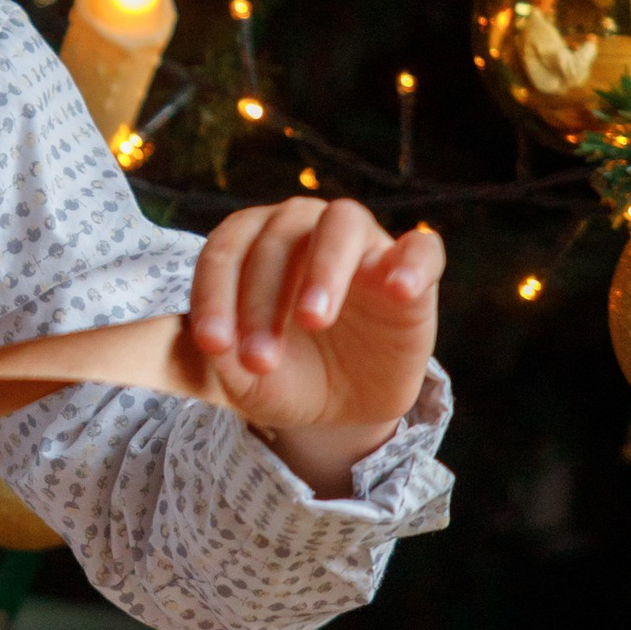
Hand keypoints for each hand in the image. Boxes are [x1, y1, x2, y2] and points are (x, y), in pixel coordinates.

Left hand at [185, 200, 441, 498]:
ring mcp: (363, 245)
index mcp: (253, 245)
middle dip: (261, 300)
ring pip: (342, 224)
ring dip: (323, 268)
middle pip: (278, 238)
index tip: (214, 347)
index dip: (215, 295)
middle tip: (258, 358)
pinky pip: (423, 248)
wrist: (342, 406)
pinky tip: (399, 288)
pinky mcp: (413, 270)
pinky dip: (412, 260)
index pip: (225, 251)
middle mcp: (304, 230)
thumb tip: (207, 344)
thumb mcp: (242, 380)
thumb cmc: (284, 377)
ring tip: (312, 318)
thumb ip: (220, 356)